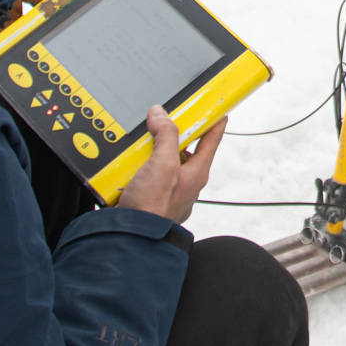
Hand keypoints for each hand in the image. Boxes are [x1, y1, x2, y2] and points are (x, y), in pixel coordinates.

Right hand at [118, 107, 221, 222]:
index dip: (215, 120)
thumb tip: (161, 116)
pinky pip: (147, 175)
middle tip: (159, 123)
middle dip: (171, 135)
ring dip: (150, 153)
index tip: (218, 108)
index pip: (212, 139)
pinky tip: (128, 167)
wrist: (131, 237)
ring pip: (163, 161)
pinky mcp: (150, 197)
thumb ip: (165, 136)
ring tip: (137, 149)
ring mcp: (169, 191)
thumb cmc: (153, 208)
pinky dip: (138, 168)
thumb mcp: (163, 164)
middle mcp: (186, 182)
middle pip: (183, 148)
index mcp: (196, 172)